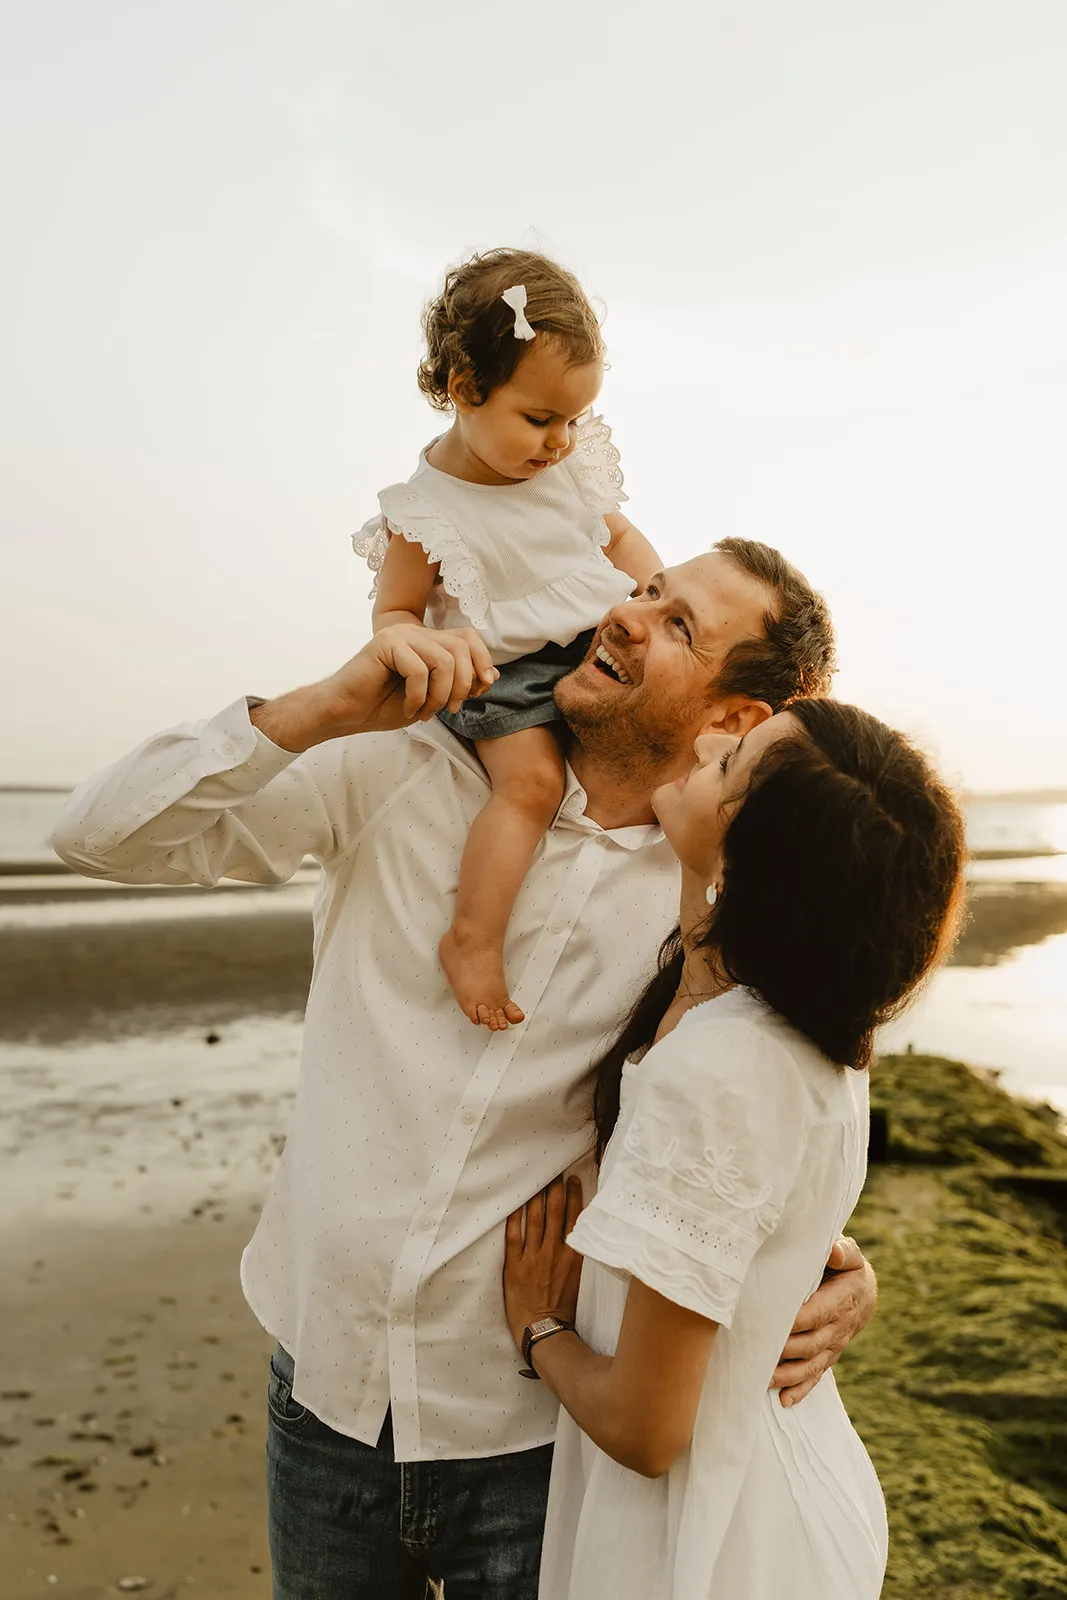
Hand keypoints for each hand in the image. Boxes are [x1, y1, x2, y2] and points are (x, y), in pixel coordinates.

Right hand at [249, 625, 496, 751]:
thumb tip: (491, 676)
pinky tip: (407, 708)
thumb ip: (458, 683)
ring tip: (425, 711)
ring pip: (444, 660)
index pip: (468, 638)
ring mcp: (400, 634)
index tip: (479, 690)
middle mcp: (415, 631)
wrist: (345, 713)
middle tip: (450, 709)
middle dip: (463, 684)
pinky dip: (418, 697)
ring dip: (440, 695)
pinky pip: (419, 670)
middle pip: (461, 648)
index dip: (481, 662)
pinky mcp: (385, 643)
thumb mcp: (432, 697)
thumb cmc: (384, 706)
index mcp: (427, 641)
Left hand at [503, 1176, 584, 1354]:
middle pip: (555, 1212)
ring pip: (535, 1219)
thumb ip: (579, 1254)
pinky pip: (513, 1236)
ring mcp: (533, 1258)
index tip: (573, 1179)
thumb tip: (582, 1232)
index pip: (574, 1217)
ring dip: (537, 1197)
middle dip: (554, 1189)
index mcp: (573, 1255)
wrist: (545, 1330)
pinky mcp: (514, 1266)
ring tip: (537, 1181)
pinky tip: (515, 1204)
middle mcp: (554, 1252)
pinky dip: (514, 1218)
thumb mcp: (580, 1278)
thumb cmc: (564, 1307)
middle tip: (554, 1172)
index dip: (573, 1195)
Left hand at [769, 1237, 875, 1407]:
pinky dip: (800, 1390)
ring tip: (762, 1380)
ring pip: (810, 1365)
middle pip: (809, 1344)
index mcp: (840, 1302)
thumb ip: (844, 1251)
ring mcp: (833, 1346)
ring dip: (787, 1375)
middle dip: (783, 1350)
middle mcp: (837, 1329)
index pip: (815, 1314)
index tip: (769, 1321)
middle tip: (755, 1351)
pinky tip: (784, 1401)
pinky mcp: (828, 1356)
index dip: (794, 1321)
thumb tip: (835, 1251)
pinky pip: (815, 1376)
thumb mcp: (850, 1255)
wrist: (864, 1291)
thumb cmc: (847, 1267)